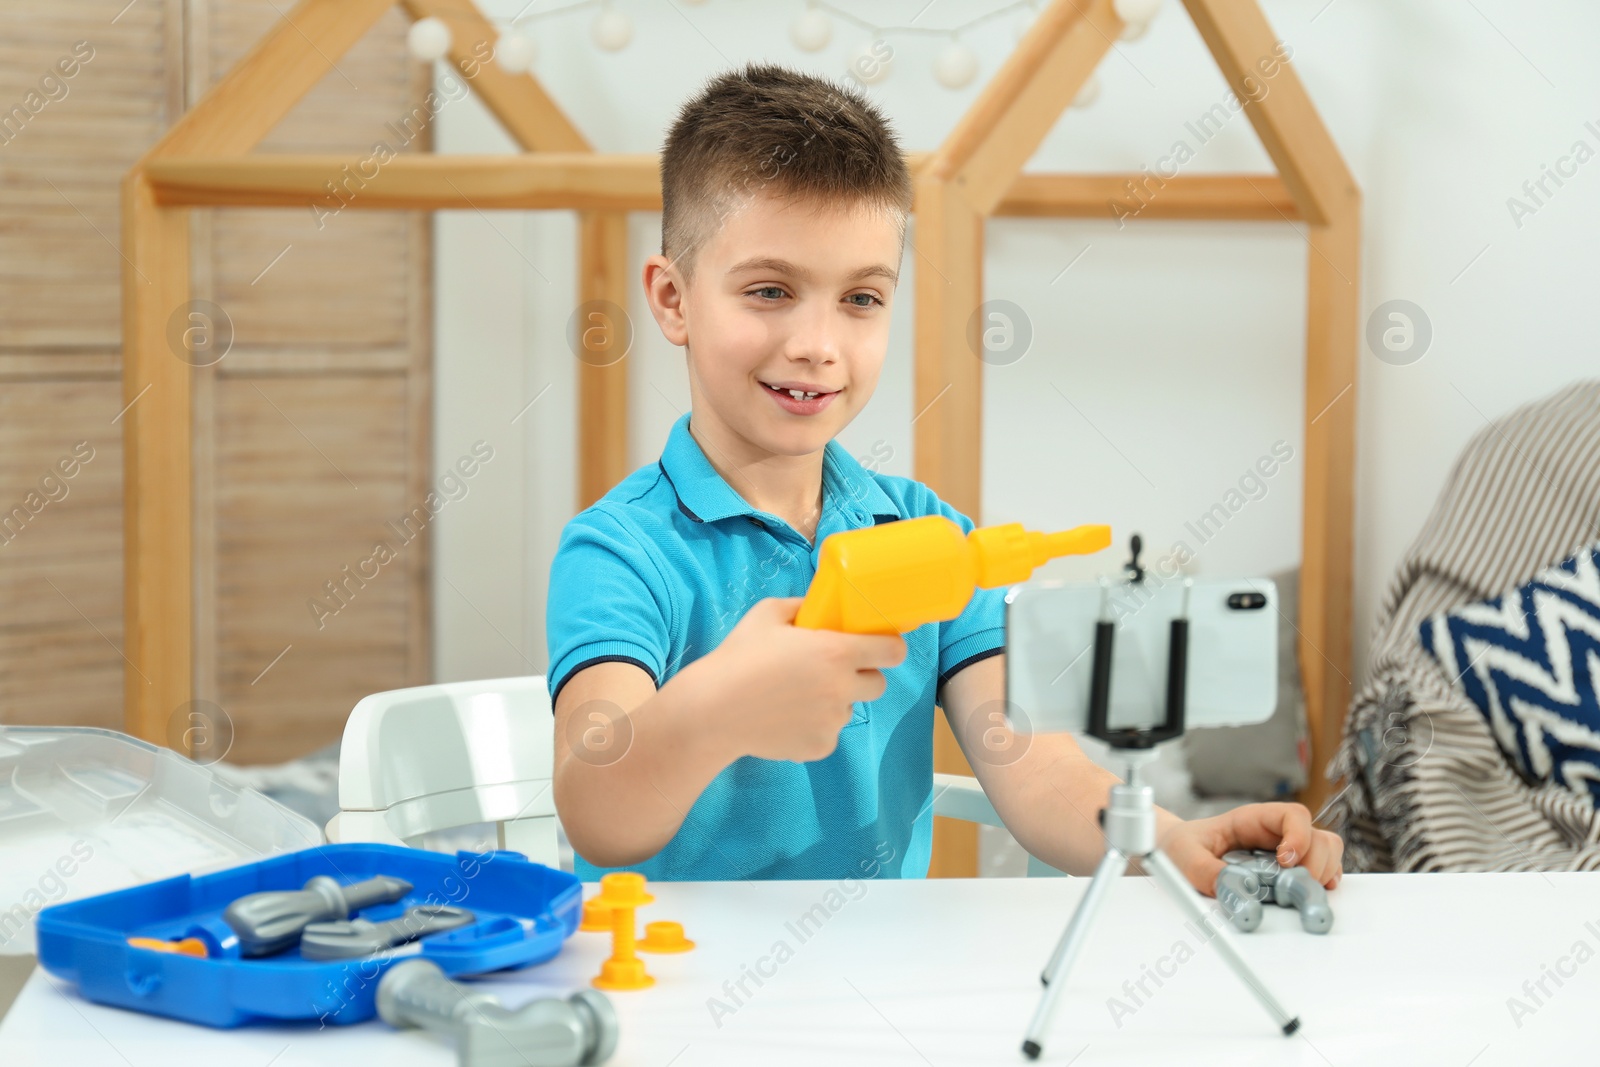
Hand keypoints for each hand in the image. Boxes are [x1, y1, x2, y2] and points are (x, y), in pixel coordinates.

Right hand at [691, 596, 906, 762]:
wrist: (712, 711)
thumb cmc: (738, 658)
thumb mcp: (767, 614)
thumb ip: (801, 606)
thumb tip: (818, 606)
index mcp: (837, 652)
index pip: (893, 651)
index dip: (889, 646)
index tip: (879, 646)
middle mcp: (842, 688)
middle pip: (878, 684)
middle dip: (863, 675)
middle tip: (832, 671)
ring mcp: (833, 722)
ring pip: (848, 709)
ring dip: (834, 701)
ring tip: (795, 696)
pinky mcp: (820, 747)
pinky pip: (828, 733)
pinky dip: (814, 727)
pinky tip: (785, 717)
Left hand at [1158, 802, 1343, 896]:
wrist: (1174, 853)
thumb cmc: (1181, 846)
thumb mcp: (1185, 855)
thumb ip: (1205, 870)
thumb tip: (1234, 889)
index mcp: (1252, 820)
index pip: (1292, 815)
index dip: (1299, 836)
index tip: (1286, 861)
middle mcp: (1274, 833)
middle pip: (1318, 836)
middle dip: (1316, 862)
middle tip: (1297, 885)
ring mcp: (1284, 851)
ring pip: (1326, 851)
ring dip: (1324, 872)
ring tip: (1306, 891)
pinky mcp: (1287, 871)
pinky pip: (1321, 870)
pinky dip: (1324, 881)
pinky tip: (1314, 894)